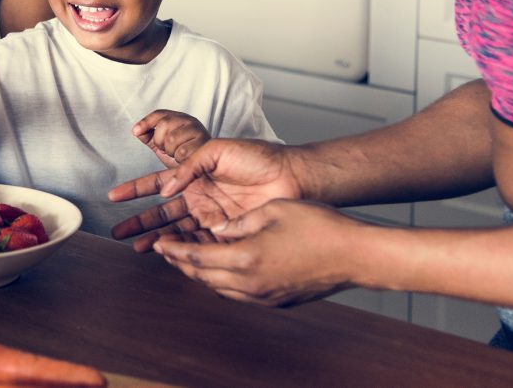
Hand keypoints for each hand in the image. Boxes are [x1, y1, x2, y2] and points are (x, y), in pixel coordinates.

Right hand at [108, 137, 299, 250]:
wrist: (291, 176)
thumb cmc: (257, 156)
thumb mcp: (216, 150)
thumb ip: (188, 166)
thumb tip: (166, 188)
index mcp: (193, 175)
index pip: (157, 183)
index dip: (135, 190)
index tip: (114, 196)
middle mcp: (199, 197)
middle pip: (162, 213)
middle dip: (139, 222)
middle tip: (118, 232)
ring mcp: (211, 217)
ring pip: (176, 231)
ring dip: (156, 239)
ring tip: (136, 248)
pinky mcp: (226, 233)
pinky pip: (200, 244)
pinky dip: (183, 250)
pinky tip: (168, 254)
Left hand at [133, 109, 210, 167]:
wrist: (204, 172)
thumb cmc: (184, 157)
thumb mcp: (163, 146)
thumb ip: (149, 137)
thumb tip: (136, 131)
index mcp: (179, 119)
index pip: (159, 114)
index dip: (146, 122)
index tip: (136, 131)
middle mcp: (190, 122)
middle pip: (163, 124)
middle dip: (160, 141)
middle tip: (168, 150)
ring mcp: (198, 132)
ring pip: (172, 139)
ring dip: (171, 151)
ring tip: (177, 155)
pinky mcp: (204, 145)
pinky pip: (182, 152)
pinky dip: (179, 159)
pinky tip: (184, 160)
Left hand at [152, 199, 364, 306]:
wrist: (355, 255)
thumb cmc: (318, 226)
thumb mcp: (271, 210)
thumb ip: (238, 222)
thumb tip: (215, 229)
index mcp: (245, 258)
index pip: (196, 257)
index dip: (173, 250)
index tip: (157, 244)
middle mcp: (250, 283)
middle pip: (203, 277)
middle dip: (181, 263)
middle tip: (165, 250)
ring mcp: (264, 296)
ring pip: (219, 288)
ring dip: (200, 274)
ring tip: (187, 259)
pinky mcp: (277, 301)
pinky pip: (238, 294)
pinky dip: (222, 281)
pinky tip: (220, 268)